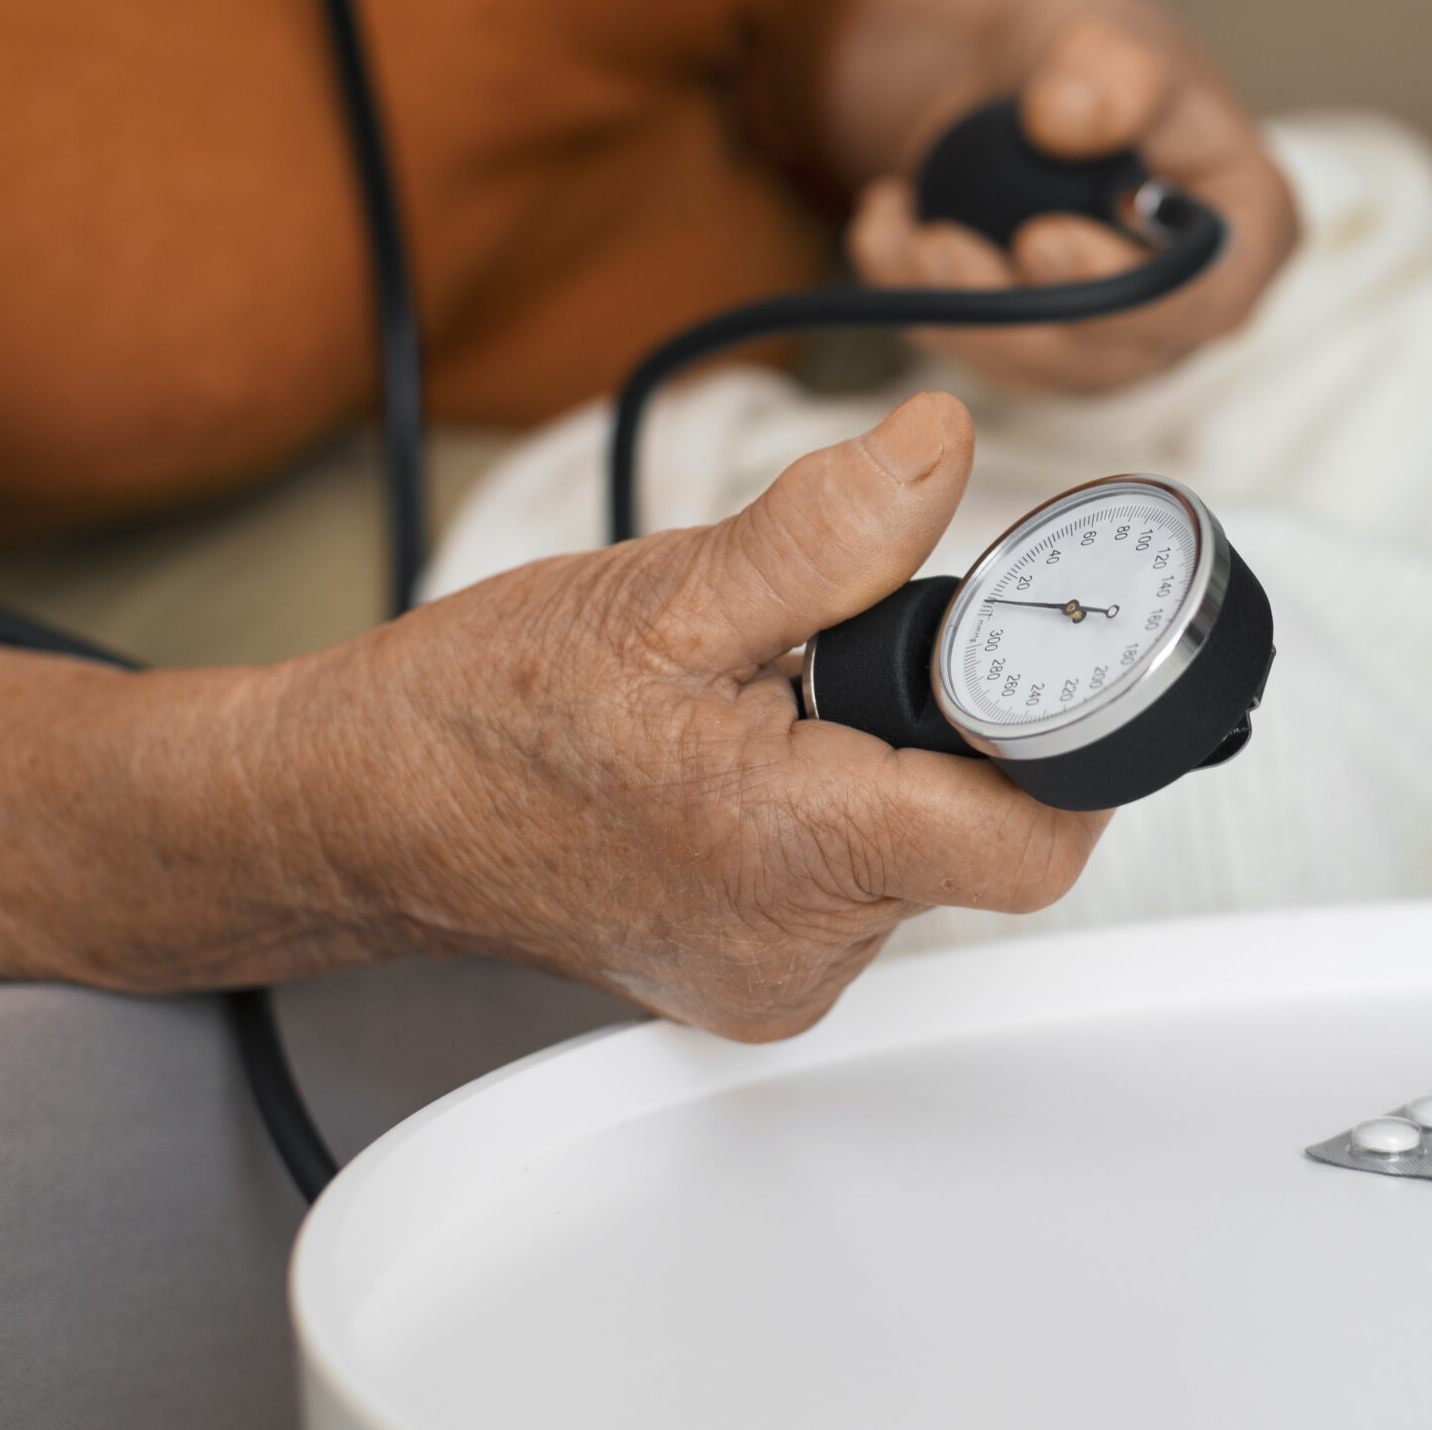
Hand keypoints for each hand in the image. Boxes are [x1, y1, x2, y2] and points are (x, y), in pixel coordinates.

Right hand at [271, 393, 1106, 1039]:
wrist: (361, 810)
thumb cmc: (480, 715)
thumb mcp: (667, 593)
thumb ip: (830, 531)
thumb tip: (940, 451)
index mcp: (794, 854)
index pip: (1037, 837)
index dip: (1070, 739)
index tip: (1032, 657)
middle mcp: (803, 949)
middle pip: (985, 833)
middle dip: (952, 729)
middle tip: (842, 661)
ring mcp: (781, 978)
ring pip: (923, 856)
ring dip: (889, 767)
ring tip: (775, 713)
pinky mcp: (759, 980)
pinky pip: (861, 888)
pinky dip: (841, 812)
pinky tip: (756, 764)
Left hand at [827, 0, 1298, 393]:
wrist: (1022, 77)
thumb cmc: (1094, 55)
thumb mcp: (1108, 29)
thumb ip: (1109, 67)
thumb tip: (1068, 121)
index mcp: (1246, 228)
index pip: (1210, 297)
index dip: (1130, 295)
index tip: (1041, 241)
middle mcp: (1191, 304)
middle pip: (1113, 353)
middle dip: (1016, 311)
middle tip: (938, 246)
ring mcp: (1118, 341)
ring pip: (1037, 370)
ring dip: (953, 314)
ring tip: (895, 233)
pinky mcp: (1044, 353)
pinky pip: (980, 358)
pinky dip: (919, 305)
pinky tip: (880, 232)